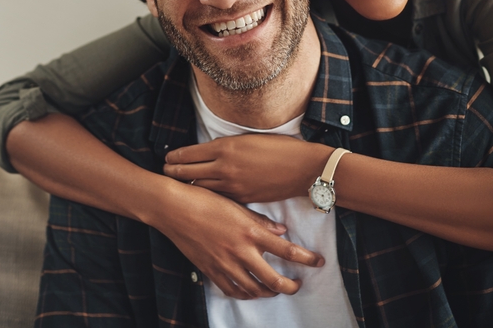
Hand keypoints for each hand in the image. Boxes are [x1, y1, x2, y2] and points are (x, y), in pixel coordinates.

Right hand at [148, 180, 323, 298]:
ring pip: (254, 290)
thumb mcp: (236, 204)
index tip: (319, 262)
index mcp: (250, 231)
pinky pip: (233, 290)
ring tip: (276, 288)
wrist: (173, 208)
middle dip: (291, 286)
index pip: (287, 251)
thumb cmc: (204, 199)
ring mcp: (225, 264)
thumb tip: (281, 230)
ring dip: (269, 292)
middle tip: (298, 285)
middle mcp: (241, 251)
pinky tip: (251, 290)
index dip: (307, 259)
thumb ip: (260, 220)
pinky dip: (245, 294)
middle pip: (274, 280)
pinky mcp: (211, 270)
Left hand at [164, 134, 331, 203]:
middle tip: (165, 172)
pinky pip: (218, 198)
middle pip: (188, 173)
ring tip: (178, 184)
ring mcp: (232, 186)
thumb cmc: (280, 148)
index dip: (174, 157)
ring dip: (187, 185)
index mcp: (225, 148)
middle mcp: (224, 167)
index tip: (167, 158)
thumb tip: (211, 150)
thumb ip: (227, 146)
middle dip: (173, 172)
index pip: (189, 154)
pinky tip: (201, 196)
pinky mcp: (242, 199)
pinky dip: (207, 196)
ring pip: (200, 187)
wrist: (302, 169)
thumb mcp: (248, 139)